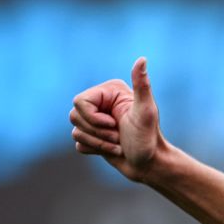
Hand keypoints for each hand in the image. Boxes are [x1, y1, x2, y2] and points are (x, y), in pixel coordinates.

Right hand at [70, 57, 162, 181]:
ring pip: (76, 131)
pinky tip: (112, 150)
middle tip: (118, 136)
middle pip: (74, 116)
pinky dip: (95, 149)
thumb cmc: (148, 138)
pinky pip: (79, 143)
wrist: (149, 164)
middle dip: (97, 132)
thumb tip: (142, 59)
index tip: (114, 124)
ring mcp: (95, 120)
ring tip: (118, 144)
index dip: (93, 118)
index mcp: (109, 92)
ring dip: (98, 142)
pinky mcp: (93, 135)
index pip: (79, 101)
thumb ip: (142, 86)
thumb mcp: (146, 112)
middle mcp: (101, 103)